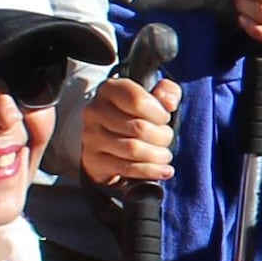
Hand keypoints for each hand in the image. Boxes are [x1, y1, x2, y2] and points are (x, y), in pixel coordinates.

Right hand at [72, 72, 176, 188]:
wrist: (107, 141)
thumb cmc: (134, 116)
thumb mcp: (153, 98)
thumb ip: (167, 92)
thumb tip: (169, 101)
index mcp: (110, 89)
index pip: (138, 100)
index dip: (159, 113)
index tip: (164, 119)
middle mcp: (96, 111)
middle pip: (139, 127)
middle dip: (162, 137)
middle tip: (166, 140)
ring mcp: (92, 137)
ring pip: (133, 149)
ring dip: (157, 155)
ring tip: (164, 155)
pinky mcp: (93, 160)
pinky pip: (127, 168)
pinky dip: (150, 171)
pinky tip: (163, 170)